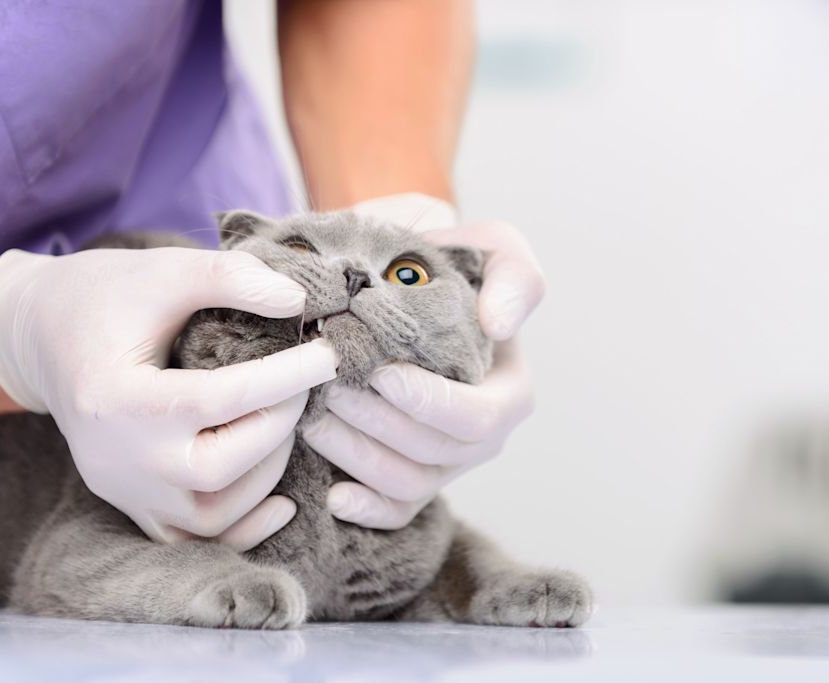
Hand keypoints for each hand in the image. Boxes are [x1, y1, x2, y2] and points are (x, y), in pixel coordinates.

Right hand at [0, 247, 338, 548]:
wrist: (43, 334)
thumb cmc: (105, 296)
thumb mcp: (165, 271)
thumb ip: (230, 278)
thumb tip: (297, 302)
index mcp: (114, 398)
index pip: (217, 400)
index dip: (283, 378)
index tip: (326, 355)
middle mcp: (114, 458)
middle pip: (214, 469)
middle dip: (277, 426)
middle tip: (305, 385)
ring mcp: (122, 489)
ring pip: (209, 516)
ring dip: (267, 474)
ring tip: (287, 422)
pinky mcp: (133, 503)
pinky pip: (191, 540)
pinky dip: (242, 526)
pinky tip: (281, 499)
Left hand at [305, 195, 545, 528]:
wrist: (396, 279)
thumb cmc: (447, 263)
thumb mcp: (493, 247)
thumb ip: (514, 276)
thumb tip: (498, 326)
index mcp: (509, 390)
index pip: (479, 419)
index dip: (430, 405)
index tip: (381, 372)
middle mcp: (483, 436)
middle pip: (435, 453)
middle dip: (377, 422)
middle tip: (330, 383)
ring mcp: (445, 462)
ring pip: (406, 481)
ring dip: (356, 453)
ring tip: (314, 414)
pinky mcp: (409, 477)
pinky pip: (393, 510)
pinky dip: (364, 508)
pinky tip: (334, 493)